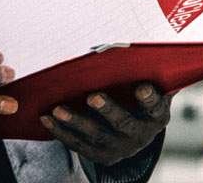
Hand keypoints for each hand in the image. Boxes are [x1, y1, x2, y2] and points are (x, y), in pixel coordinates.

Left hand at [40, 83, 171, 166]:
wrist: (134, 132)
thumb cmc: (137, 98)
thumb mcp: (149, 87)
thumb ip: (147, 71)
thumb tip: (135, 48)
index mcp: (156, 116)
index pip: (155, 107)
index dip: (149, 99)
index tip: (142, 87)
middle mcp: (140, 135)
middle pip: (123, 123)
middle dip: (108, 110)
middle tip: (93, 96)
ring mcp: (119, 147)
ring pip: (96, 135)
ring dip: (76, 122)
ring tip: (58, 109)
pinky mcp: (100, 154)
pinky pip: (78, 144)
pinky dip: (61, 131)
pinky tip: (47, 118)